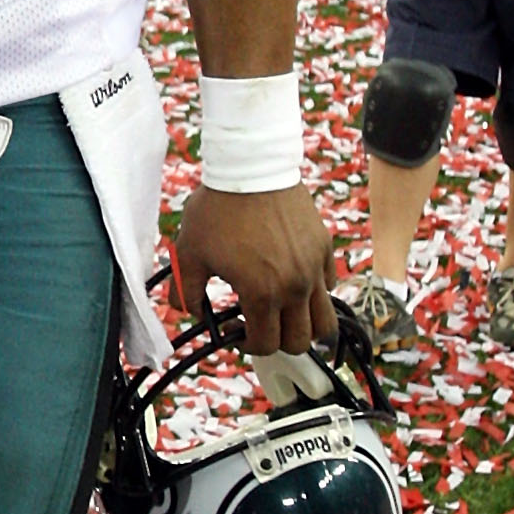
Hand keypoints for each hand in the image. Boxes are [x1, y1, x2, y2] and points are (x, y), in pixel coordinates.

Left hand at [172, 181, 337, 357]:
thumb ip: (185, 289)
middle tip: (259, 325)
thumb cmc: (219, 208)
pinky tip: (291, 281)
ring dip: (305, 325)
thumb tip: (186, 310)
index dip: (247, 346)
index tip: (235, 331)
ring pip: (325, 320)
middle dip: (278, 341)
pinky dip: (314, 294)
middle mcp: (295, 286)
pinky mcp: (324, 248)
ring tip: (284, 314)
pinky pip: (328, 286)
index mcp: (262, 292)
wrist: (251, 167)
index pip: (266, 345)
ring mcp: (314, 268)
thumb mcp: (190, 252)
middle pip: (301, 341)